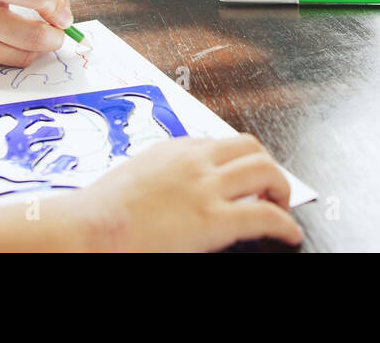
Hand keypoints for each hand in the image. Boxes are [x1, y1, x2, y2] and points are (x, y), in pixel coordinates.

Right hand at [0, 0, 73, 68]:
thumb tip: (64, 3)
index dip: (57, 3)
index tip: (60, 10)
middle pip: (33, 34)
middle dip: (56, 36)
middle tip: (58, 31)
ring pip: (21, 56)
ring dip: (39, 48)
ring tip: (37, 34)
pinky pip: (2, 64)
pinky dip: (14, 54)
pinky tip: (9, 40)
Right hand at [71, 135, 302, 251]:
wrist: (90, 228)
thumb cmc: (99, 212)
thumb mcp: (133, 178)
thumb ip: (159, 177)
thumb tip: (168, 194)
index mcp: (174, 149)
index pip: (220, 144)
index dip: (237, 162)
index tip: (242, 178)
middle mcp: (195, 161)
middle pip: (250, 147)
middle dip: (266, 166)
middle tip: (270, 188)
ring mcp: (206, 187)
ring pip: (266, 171)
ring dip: (281, 189)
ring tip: (283, 207)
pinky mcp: (214, 219)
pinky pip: (266, 215)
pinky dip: (285, 225)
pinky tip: (289, 235)